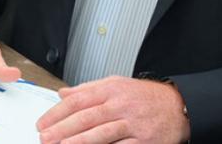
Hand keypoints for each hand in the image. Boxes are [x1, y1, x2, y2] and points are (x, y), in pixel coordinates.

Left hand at [36, 76, 188, 143]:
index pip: (78, 100)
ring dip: (79, 141)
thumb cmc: (145, 97)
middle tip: (45, 137)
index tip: (43, 123)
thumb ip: (88, 89)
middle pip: (86, 117)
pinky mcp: (144, 140)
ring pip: (102, 133)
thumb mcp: (116, 84)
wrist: (179, 106)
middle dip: (62, 128)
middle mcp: (120, 105)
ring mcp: (132, 124)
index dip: (57, 112)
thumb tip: (62, 94)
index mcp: (110, 90)